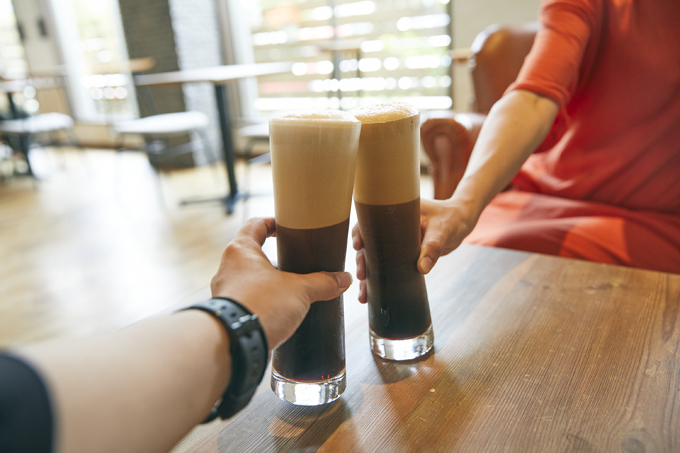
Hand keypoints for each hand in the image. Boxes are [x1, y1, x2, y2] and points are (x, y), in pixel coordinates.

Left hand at [211, 217, 351, 348]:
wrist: (234, 344)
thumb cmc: (260, 306)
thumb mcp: (300, 290)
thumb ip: (322, 282)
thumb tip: (342, 279)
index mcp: (241, 250)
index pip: (256, 224)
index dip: (273, 223)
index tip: (288, 227)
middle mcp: (228, 268)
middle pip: (253, 253)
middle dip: (276, 259)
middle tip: (296, 262)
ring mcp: (226, 292)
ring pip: (250, 279)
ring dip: (269, 283)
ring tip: (291, 291)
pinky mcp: (229, 314)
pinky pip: (248, 302)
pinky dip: (263, 304)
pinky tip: (279, 313)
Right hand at [352, 198, 474, 302]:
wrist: (460, 222)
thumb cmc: (451, 219)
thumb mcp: (442, 231)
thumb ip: (432, 248)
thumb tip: (422, 268)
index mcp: (395, 212)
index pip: (370, 220)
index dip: (360, 232)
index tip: (358, 246)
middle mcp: (390, 225)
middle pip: (369, 243)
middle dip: (362, 261)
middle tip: (362, 275)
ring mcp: (394, 240)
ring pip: (375, 257)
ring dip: (368, 275)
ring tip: (364, 294)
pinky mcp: (400, 253)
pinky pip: (387, 265)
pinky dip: (380, 279)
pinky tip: (373, 294)